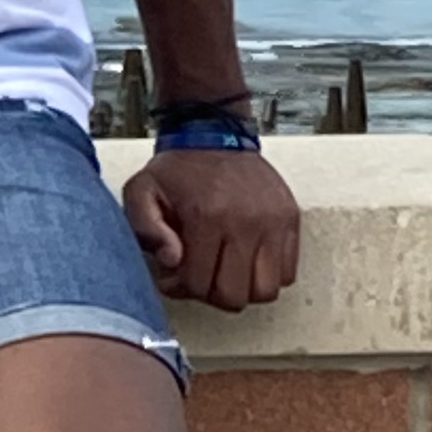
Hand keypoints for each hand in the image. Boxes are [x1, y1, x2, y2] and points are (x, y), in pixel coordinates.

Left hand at [123, 147, 300, 314]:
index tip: (173, 272)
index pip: (199, 285)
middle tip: (198, 273)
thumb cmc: (176, 171)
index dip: (180, 288)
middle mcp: (247, 221)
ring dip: (242, 289)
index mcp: (207, 216)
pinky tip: (244, 259)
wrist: (214, 135)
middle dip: (210, 293)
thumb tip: (173, 261)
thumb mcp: (141, 191)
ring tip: (223, 269)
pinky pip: (288, 273)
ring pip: (266, 291)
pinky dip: (266, 275)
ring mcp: (274, 222)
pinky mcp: (290, 220)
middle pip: (235, 297)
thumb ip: (145, 228)